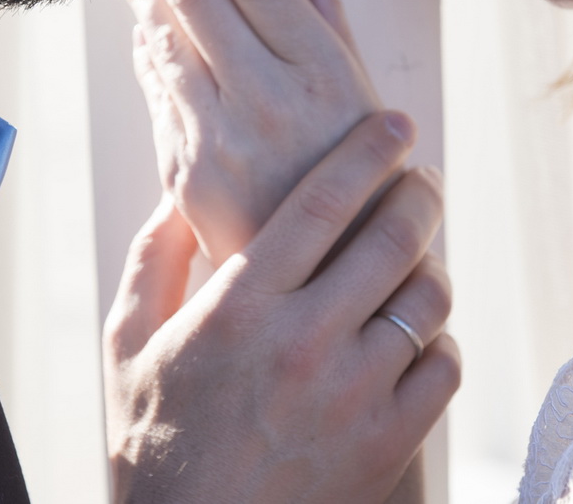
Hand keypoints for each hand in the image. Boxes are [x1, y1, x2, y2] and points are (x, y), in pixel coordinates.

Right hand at [103, 112, 458, 503]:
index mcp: (240, 308)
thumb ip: (152, 263)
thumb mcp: (128, 347)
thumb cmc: (158, 447)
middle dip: (418, 192)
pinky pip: (444, 366)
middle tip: (422, 179)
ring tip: (416, 262)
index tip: (395, 125)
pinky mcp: (389, 443)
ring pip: (428, 299)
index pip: (321, 204)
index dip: (367, 152)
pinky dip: (438, 341)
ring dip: (430, 268)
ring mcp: (354, 395)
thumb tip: (178, 198)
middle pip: (391, 238)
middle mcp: (304, 342)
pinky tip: (415, 338)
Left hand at [116, 0, 380, 262]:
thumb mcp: (370, 105)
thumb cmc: (367, 192)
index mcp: (320, 72)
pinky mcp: (186, 171)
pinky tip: (140, 20)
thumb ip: (335, 33)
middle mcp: (266, 97)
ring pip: (167, 40)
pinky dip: (148, 50)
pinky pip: (159, 93)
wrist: (334, 287)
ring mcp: (219, 136)